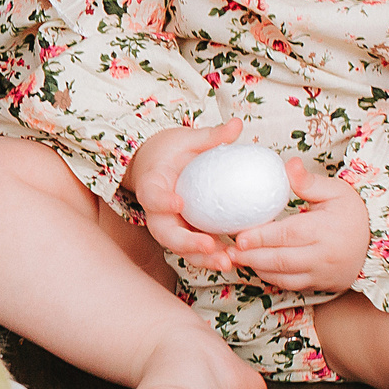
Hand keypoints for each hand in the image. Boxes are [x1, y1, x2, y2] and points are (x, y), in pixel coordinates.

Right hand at [122, 118, 245, 272]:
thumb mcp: (188, 140)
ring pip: (180, 248)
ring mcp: (171, 225)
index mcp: (153, 185)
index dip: (162, 202)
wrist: (158, 166)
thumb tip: (237, 125)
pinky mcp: (186, 234)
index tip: (178, 202)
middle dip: (185, 243)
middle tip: (208, 245)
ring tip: (226, 262)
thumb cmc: (172, 151)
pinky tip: (236, 259)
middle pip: (164, 233)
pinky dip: (213, 257)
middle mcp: (157, 211)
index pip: (151, 196)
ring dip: (202, 258)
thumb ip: (211, 136)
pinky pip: (196, 250)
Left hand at [227, 160, 370, 293]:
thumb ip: (309, 181)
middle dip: (251, 256)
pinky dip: (270, 278)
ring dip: (256, 269)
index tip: (239, 236)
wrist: (377, 243)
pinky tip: (255, 266)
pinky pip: (291, 286)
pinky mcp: (321, 286)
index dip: (261, 237)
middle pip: (280, 259)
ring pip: (283, 277)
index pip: (288, 234)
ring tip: (234, 259)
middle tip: (227, 250)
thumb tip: (288, 164)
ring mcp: (322, 274)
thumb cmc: (352, 212)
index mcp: (326, 230)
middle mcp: (324, 256)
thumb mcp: (336, 191)